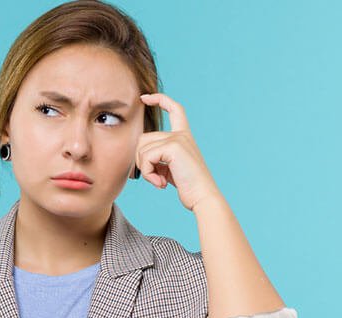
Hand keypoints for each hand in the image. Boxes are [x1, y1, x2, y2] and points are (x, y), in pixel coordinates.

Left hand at [136, 93, 223, 210]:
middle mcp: (182, 135)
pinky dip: (148, 173)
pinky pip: (146, 157)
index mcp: (184, 136)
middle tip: (155, 178)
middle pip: (143, 138)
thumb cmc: (188, 186)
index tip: (145, 97)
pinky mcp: (174, 147)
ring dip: (145, 169)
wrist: (203, 197)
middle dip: (141, 161)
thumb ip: (157, 156)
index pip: (174, 109)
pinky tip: (161, 184)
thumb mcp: (170, 167)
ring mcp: (178, 139)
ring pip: (142, 148)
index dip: (159, 100)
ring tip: (159, 181)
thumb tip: (138, 153)